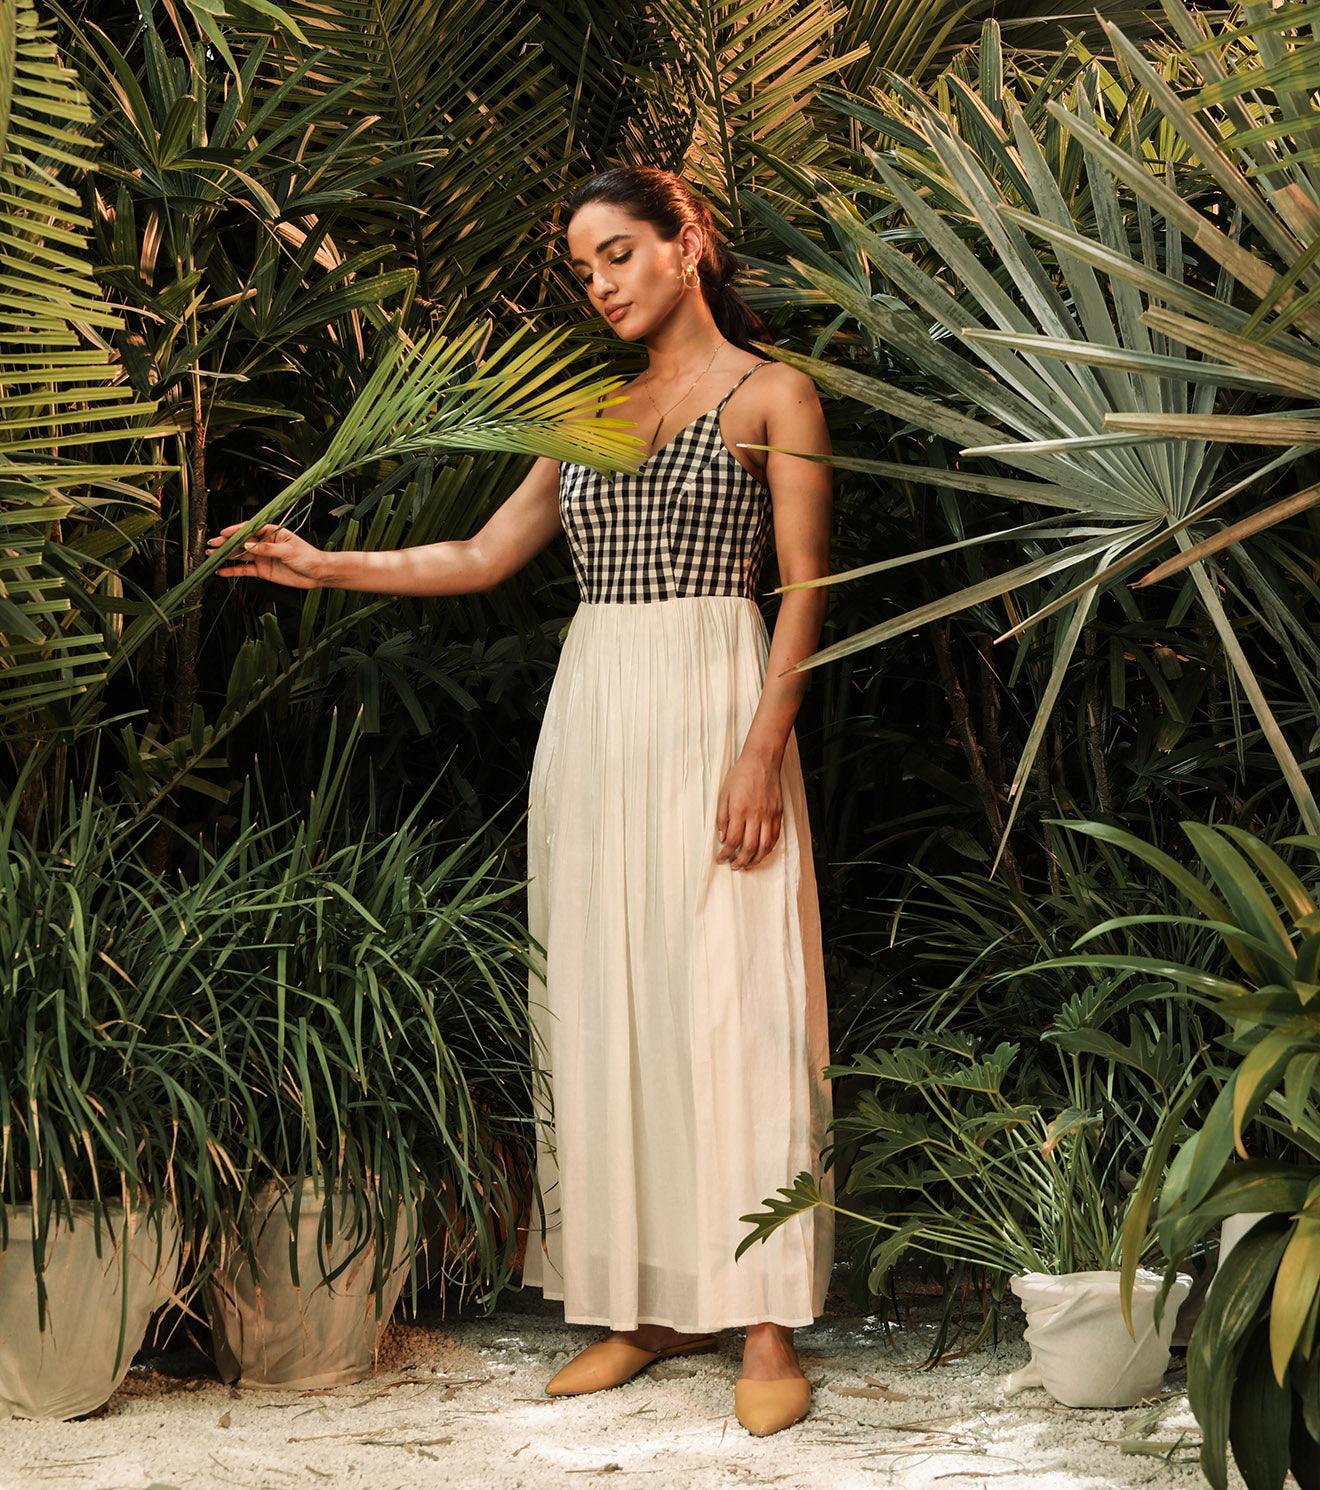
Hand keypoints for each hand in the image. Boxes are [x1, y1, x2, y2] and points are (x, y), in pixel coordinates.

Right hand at [207, 523, 324, 588]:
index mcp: (272, 532)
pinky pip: (244, 570)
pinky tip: (221, 571)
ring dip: (226, 555)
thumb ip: (267, 549)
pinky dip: (232, 570)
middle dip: (226, 543)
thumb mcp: (288, 551)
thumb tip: (248, 546)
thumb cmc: (308, 557)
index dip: (236, 531)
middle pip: (241, 542)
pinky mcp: (262, 570)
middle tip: (212, 544)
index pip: (250, 529)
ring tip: (211, 555)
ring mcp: (262, 557)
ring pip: (240, 555)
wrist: (317, 573)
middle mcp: (264, 543)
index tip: (224, 534)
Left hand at [714, 751, 782, 870]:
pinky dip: (768, 848)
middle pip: (749, 847)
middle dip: (740, 861)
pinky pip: (775, 836)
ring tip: (747, 864)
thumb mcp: (724, 794)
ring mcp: (769, 815)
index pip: (732, 840)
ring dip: (756, 859)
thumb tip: (722, 837)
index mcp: (739, 810)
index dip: (725, 853)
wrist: (761, 761)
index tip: (721, 859)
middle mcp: (755, 815)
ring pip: (764, 846)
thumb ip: (722, 817)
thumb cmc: (741, 775)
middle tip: (734, 866)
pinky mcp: (778, 813)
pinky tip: (761, 852)